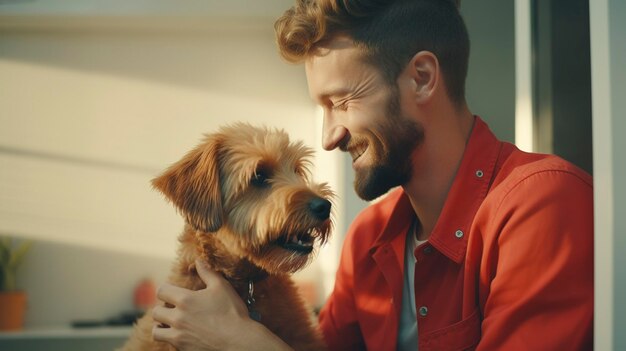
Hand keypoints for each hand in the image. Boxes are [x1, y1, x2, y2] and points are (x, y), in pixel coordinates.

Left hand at [151, 259, 291, 350]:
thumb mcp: (221, 287)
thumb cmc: (231, 312)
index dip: (165, 290)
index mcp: (185, 300)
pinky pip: (166, 343)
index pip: (161, 291)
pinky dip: (169, 338)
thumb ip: (207, 273)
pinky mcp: (182, 349)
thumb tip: (198, 260)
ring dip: (161, 326)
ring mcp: (179, 336)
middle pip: (156, 311)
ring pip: (156, 331)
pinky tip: (180, 334)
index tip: (172, 292)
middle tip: (173, 308)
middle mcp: (178, 318)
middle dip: (163, 308)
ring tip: (169, 323)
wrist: (238, 341)